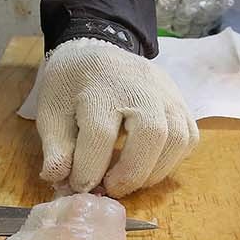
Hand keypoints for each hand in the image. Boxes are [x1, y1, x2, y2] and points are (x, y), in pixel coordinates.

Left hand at [35, 38, 198, 197]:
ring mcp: (166, 93)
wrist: (97, 51)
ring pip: (177, 139)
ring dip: (154, 171)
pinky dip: (171, 160)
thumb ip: (55, 148)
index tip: (79, 186)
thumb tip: (61, 180)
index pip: (100, 135)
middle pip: (151, 134)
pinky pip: (188, 138)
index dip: (90, 170)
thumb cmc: (73, 87)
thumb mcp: (51, 111)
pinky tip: (148, 166)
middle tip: (111, 188)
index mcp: (101, 86)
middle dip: (131, 173)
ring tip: (130, 180)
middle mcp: (140, 86)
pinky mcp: (181, 102)